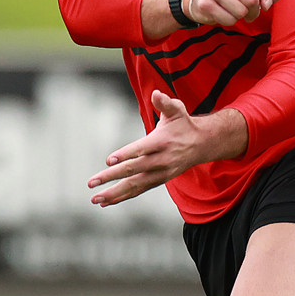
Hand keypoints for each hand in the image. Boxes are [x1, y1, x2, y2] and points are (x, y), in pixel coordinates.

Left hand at [88, 90, 247, 206]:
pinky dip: (123, 197)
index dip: (125, 155)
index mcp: (162, 141)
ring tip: (95, 198)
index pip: (141, 149)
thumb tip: (156, 93)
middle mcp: (162, 160)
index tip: (108, 161)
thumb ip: (165, 102)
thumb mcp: (176, 109)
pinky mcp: (159, 180)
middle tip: (92, 182)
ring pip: (135, 185)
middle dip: (111, 177)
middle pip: (134, 169)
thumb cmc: (183, 124)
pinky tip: (106, 201)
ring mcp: (161, 173)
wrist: (202, 144)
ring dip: (114, 193)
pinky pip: (139, 190)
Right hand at [186, 0, 281, 25]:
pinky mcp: (204, 4)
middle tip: (248, 8)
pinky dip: (230, 21)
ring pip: (240, 12)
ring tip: (235, 9)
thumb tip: (266, 4)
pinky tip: (224, 12)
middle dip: (254, 9)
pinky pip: (229, 20)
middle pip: (251, 0)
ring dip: (242, 16)